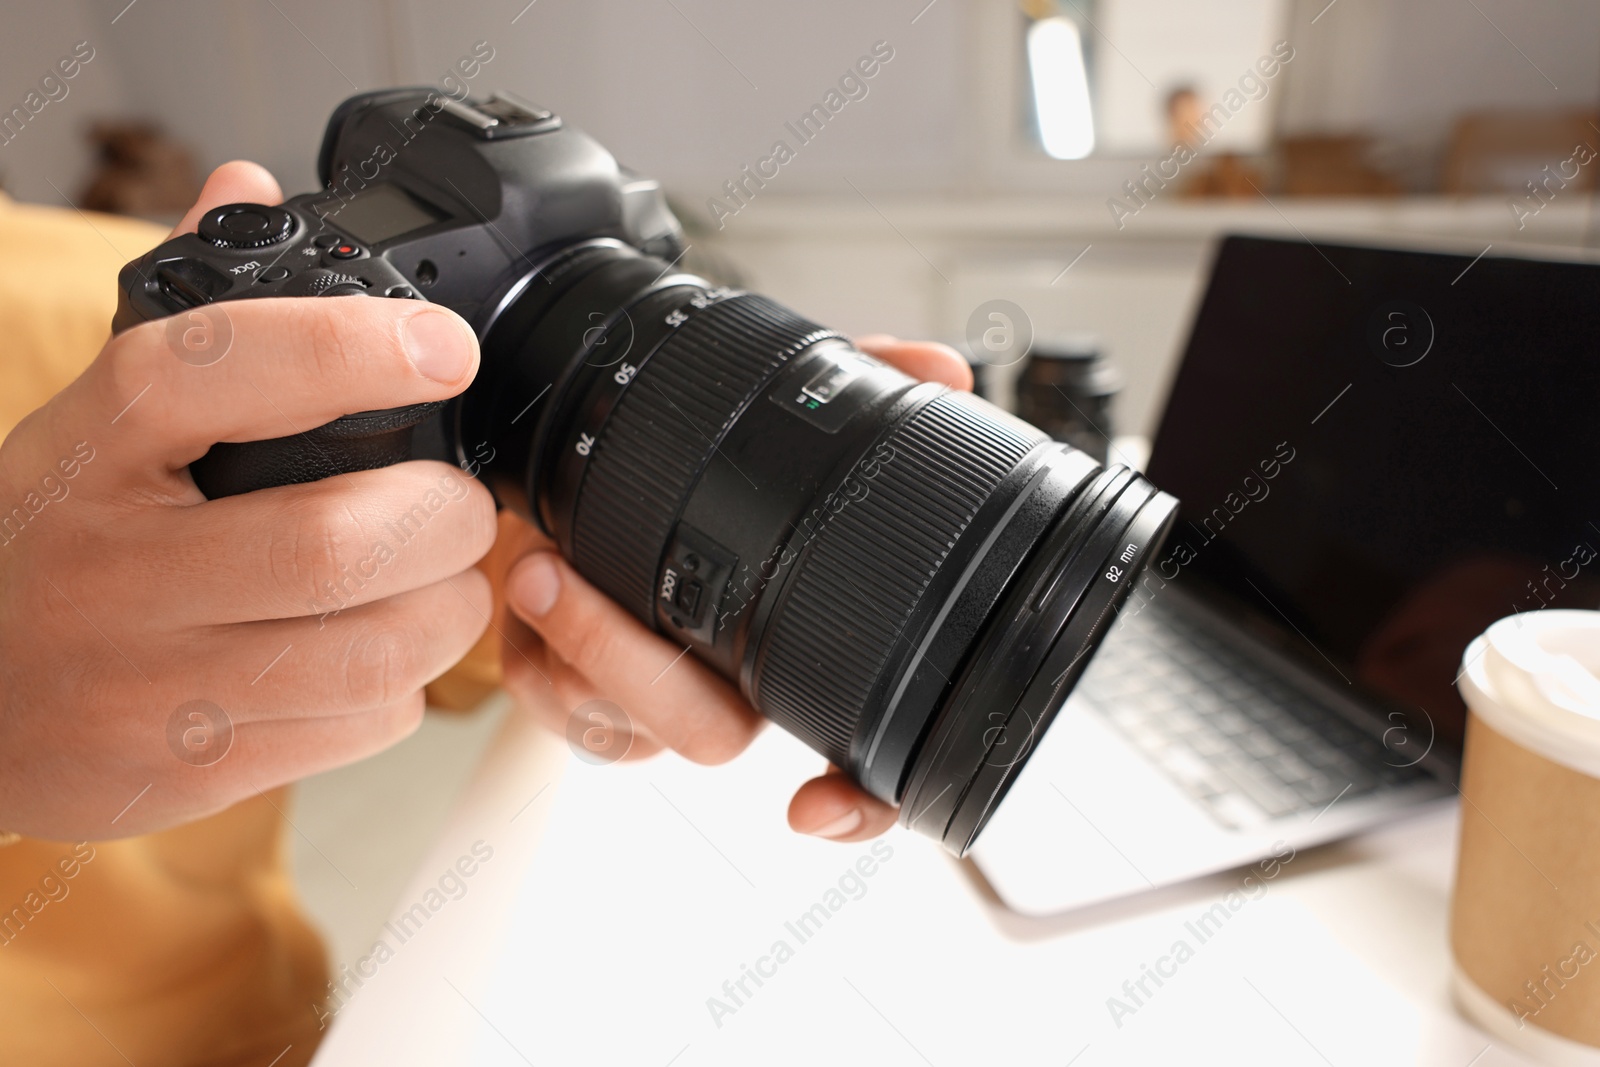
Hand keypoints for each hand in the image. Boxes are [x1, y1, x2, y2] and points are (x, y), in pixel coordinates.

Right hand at [0, 162, 498, 838]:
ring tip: (441, 581)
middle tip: (460, 506)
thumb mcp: (86, 420)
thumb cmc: (41, 540)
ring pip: (369, 651)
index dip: (351, 349)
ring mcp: (146, 681)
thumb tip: (246, 183)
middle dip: (446, 520)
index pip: (217, 367)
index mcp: (90, 447)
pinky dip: (399, 690)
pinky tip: (379, 658)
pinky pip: (353, 728)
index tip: (442, 351)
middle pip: (339, 539)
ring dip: (445, 611)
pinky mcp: (185, 769)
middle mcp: (114, 566)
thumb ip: (181, 313)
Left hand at [499, 336, 973, 841]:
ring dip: (570, 646)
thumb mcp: (783, 412)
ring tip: (540, 565)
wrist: (593, 476)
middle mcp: (728, 691)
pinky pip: (550, 705)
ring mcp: (647, 702)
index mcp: (796, 652)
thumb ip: (862, 383)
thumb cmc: (699, 467)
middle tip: (573, 585)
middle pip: (707, 738)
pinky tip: (526, 581)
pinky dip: (533, 647)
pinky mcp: (572, 695)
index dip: (856, 802)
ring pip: (616, 727)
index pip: (858, 763)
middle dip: (633, 668)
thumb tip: (948, 371)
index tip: (819, 803)